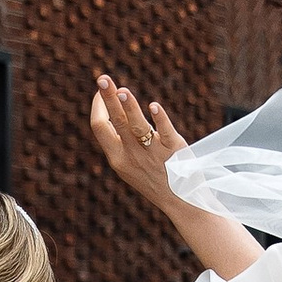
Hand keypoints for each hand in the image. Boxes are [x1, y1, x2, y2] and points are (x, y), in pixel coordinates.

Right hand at [88, 69, 264, 281]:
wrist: (183, 203)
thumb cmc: (156, 181)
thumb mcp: (130, 166)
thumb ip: (121, 142)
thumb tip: (114, 109)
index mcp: (117, 159)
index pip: (99, 128)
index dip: (98, 107)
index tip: (99, 91)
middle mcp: (132, 156)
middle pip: (115, 122)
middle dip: (107, 98)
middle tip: (102, 78)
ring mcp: (152, 153)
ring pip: (136, 127)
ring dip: (129, 107)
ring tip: (123, 90)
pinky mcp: (174, 150)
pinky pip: (165, 133)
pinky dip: (159, 119)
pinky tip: (154, 106)